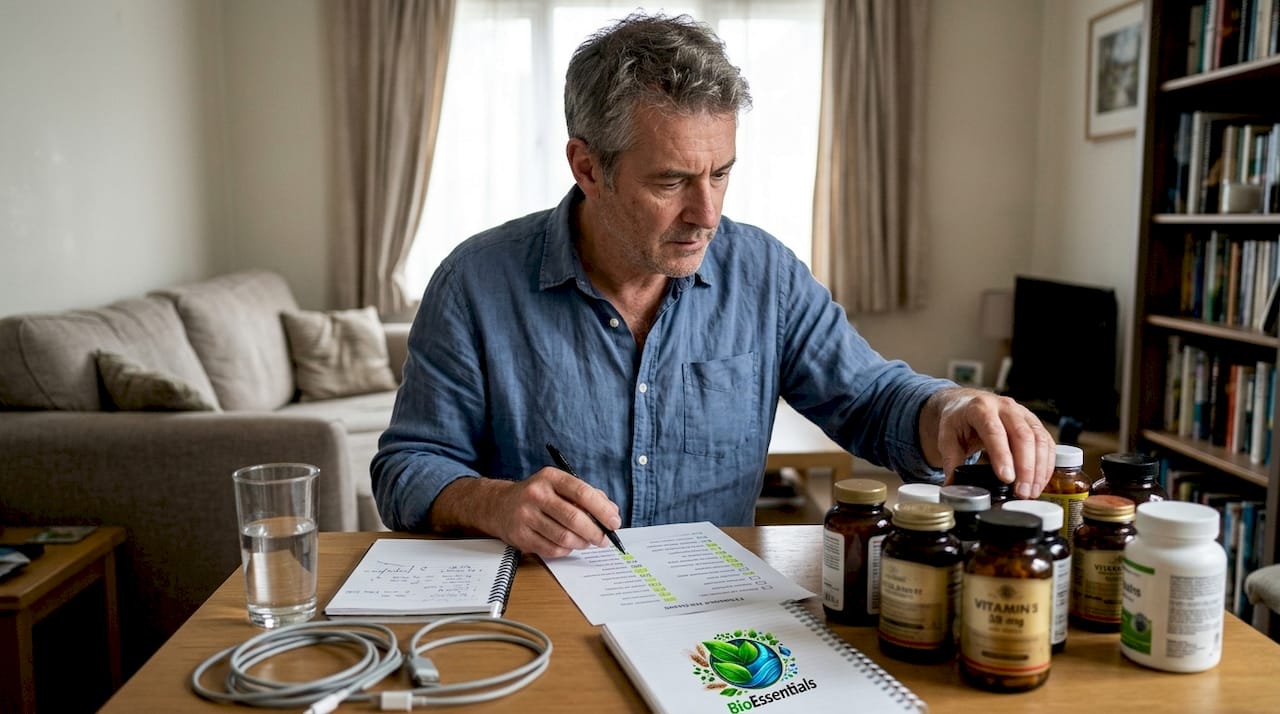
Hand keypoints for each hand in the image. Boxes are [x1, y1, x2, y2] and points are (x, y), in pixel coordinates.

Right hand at [430, 468, 621, 557]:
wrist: (499, 506)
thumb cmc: (539, 496)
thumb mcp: (560, 486)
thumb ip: (588, 496)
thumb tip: (612, 512)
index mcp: (550, 477)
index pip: (582, 492)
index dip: (602, 510)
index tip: (615, 522)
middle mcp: (536, 494)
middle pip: (574, 518)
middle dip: (595, 532)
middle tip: (605, 539)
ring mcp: (525, 516)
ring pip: (564, 537)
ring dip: (582, 543)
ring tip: (587, 542)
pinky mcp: (520, 536)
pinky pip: (552, 549)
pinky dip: (566, 551)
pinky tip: (569, 545)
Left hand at [921, 387, 1055, 499]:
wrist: (967, 403)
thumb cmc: (958, 420)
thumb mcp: (947, 437)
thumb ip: (950, 462)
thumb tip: (951, 487)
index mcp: (980, 408)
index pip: (994, 431)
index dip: (1002, 456)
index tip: (1007, 479)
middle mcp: (1005, 407)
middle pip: (1022, 436)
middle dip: (1025, 468)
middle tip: (1021, 493)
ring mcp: (1022, 413)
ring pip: (1039, 439)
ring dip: (1039, 469)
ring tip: (1031, 492)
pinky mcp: (1033, 422)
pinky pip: (1046, 442)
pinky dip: (1046, 464)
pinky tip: (1040, 481)